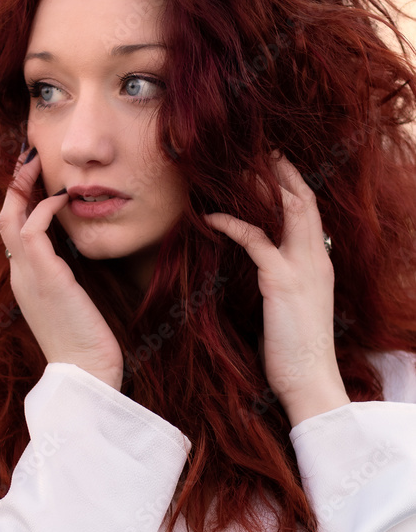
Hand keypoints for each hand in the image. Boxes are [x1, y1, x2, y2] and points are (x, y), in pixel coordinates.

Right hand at [0, 148, 124, 390]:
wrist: (86, 375)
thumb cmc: (86, 346)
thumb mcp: (74, 305)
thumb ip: (68, 280)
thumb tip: (78, 260)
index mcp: (25, 282)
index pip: (13, 233)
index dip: (21, 202)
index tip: (36, 178)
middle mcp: (20, 277)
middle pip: (5, 219)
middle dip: (15, 184)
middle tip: (30, 157)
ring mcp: (28, 277)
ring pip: (10, 219)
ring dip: (23, 186)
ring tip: (37, 161)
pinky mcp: (45, 277)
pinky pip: (32, 230)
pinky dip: (44, 207)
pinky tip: (63, 196)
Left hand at [202, 151, 349, 426]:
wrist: (309, 381)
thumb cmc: (295, 351)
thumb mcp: (293, 308)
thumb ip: (284, 282)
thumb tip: (265, 271)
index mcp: (320, 263)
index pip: (310, 211)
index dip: (292, 185)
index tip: (272, 165)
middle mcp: (316, 258)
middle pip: (302, 198)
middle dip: (280, 171)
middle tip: (257, 149)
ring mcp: (302, 267)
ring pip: (285, 209)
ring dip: (258, 186)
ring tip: (233, 168)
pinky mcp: (282, 281)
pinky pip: (255, 240)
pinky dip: (231, 224)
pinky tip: (210, 217)